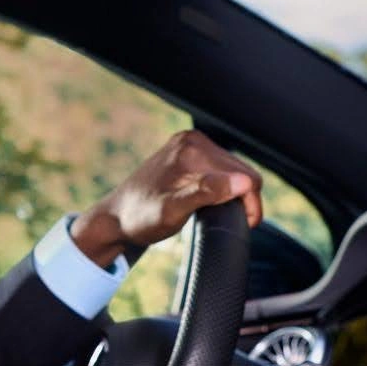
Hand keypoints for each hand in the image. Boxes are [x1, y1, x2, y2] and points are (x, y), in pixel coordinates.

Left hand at [69, 130, 263, 266]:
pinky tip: (212, 201)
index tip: (244, 225)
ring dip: (233, 193)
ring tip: (218, 213)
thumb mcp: (173, 211)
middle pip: (243, 171)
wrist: (116, 217)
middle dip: (243, 198)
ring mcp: (189, 144)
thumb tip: (241, 182)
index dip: (250, 204)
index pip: (246, 176)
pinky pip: (221, 169)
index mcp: (191, 149)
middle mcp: (192, 140)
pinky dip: (223, 187)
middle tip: (230, 222)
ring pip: (234, 171)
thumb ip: (206, 193)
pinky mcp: (188, 152)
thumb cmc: (140, 218)